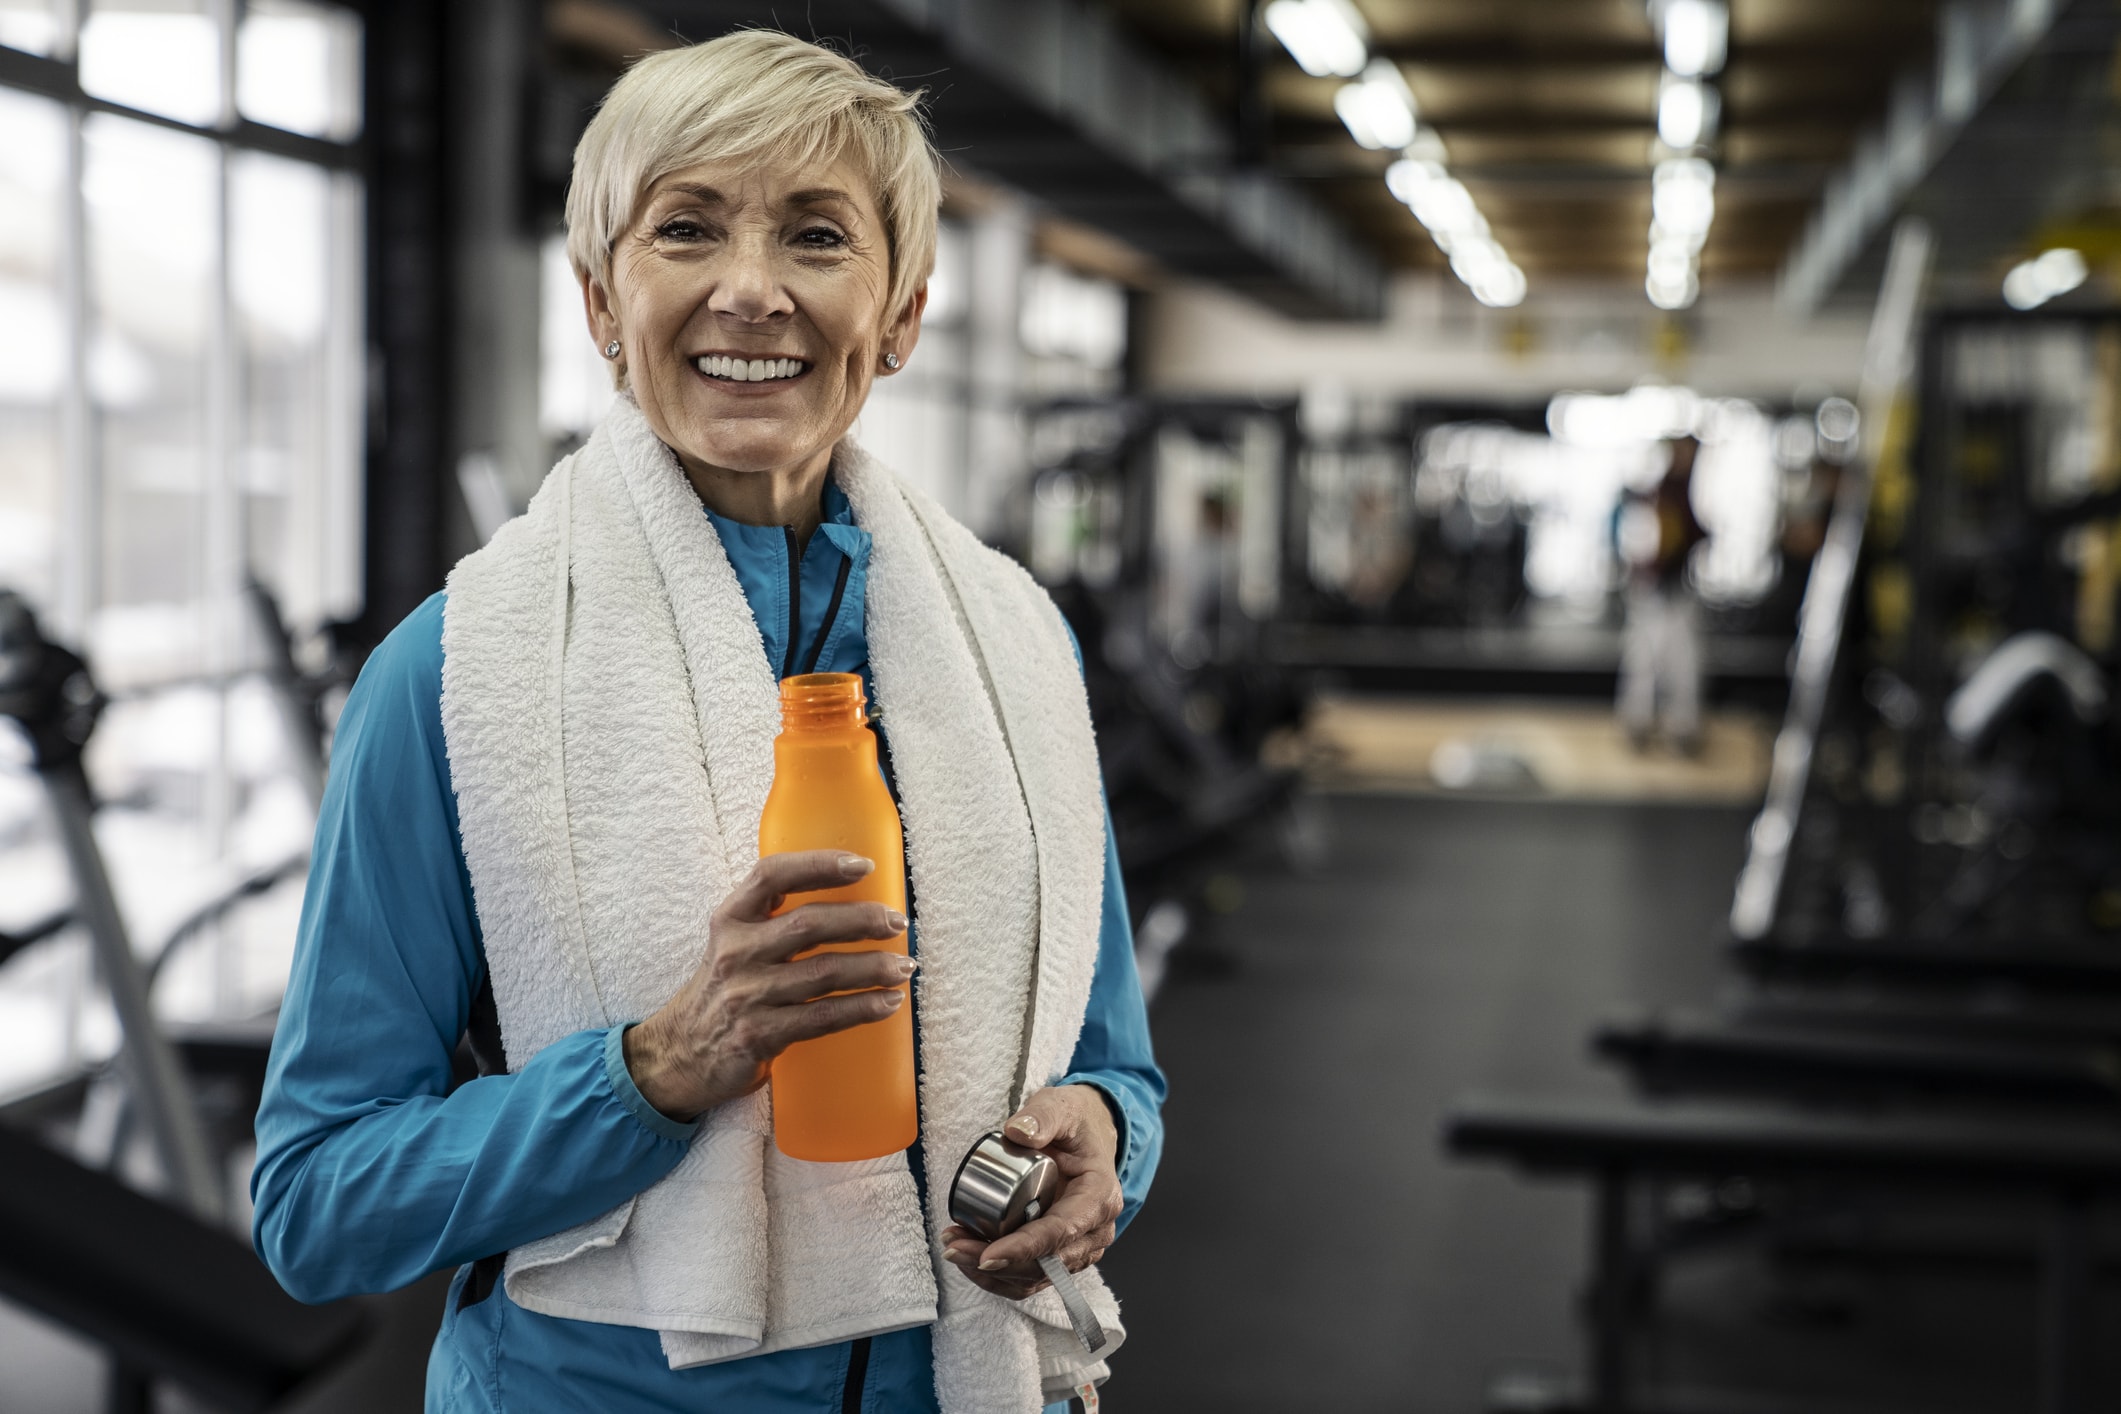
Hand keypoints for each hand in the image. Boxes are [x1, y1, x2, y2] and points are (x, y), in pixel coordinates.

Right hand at [623, 850, 912, 1121]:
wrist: (679, 1055)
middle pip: (809, 925)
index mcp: (730, 919)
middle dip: (862, 921)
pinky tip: (888, 1003)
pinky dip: (862, 1008)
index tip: (862, 865)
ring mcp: (746, 995)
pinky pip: (823, 1017)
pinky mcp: (759, 1035)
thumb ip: (773, 921)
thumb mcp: (734, 945)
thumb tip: (850, 902)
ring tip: (905, 967)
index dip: (818, 865)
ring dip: (873, 969)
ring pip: (823, 973)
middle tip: (897, 923)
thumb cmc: (723, 992)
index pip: (772, 876)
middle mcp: (735, 952)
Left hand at [939, 1085, 1121, 1299]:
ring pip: (1037, 1276)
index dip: (1024, 1248)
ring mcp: (1081, 1246)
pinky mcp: (1063, 1254)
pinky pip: (1032, 1277)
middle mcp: (1096, 1229)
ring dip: (993, 1273)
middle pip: (1047, 1263)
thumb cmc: (1076, 1124)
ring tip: (955, 1247)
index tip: (987, 1253)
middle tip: (955, 1247)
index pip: (1062, 1232)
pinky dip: (1000, 1276)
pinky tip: (970, 1258)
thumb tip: (1018, 1133)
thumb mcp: (1060, 1107)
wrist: (1087, 1136)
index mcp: (1100, 1196)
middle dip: (998, 1263)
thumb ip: (1042, 1116)